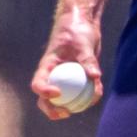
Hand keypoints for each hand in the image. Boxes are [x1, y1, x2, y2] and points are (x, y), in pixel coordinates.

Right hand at [30, 6, 103, 120]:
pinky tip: (97, 94)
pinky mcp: (78, 77)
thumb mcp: (82, 43)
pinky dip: (88, 94)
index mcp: (47, 66)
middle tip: (65, 113)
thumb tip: (95, 77)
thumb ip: (88, 60)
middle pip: (46, 97)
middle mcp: (53, 74)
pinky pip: (81, 91)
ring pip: (64, 98)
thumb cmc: (77, 30)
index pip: (39, 82)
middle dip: (51, 109)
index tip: (57, 93)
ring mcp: (65, 77)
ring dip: (73, 105)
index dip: (44, 91)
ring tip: (87, 105)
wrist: (83, 22)